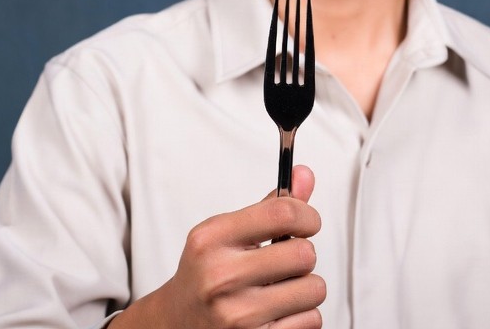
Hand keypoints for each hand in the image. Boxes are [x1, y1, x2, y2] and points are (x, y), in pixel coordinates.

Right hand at [111, 165, 324, 328]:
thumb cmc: (206, 273)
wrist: (176, 323)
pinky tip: (278, 311)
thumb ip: (269, 205)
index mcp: (212, 239)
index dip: (307, 215)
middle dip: (302, 255)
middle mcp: (221, 277)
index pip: (281, 213)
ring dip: (304, 288)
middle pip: (303, 253)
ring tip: (279, 287)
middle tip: (284, 261)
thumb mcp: (226, 232)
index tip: (308, 222)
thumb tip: (304, 174)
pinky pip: (310, 321)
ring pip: (313, 289)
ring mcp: (237, 316)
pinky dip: (302, 316)